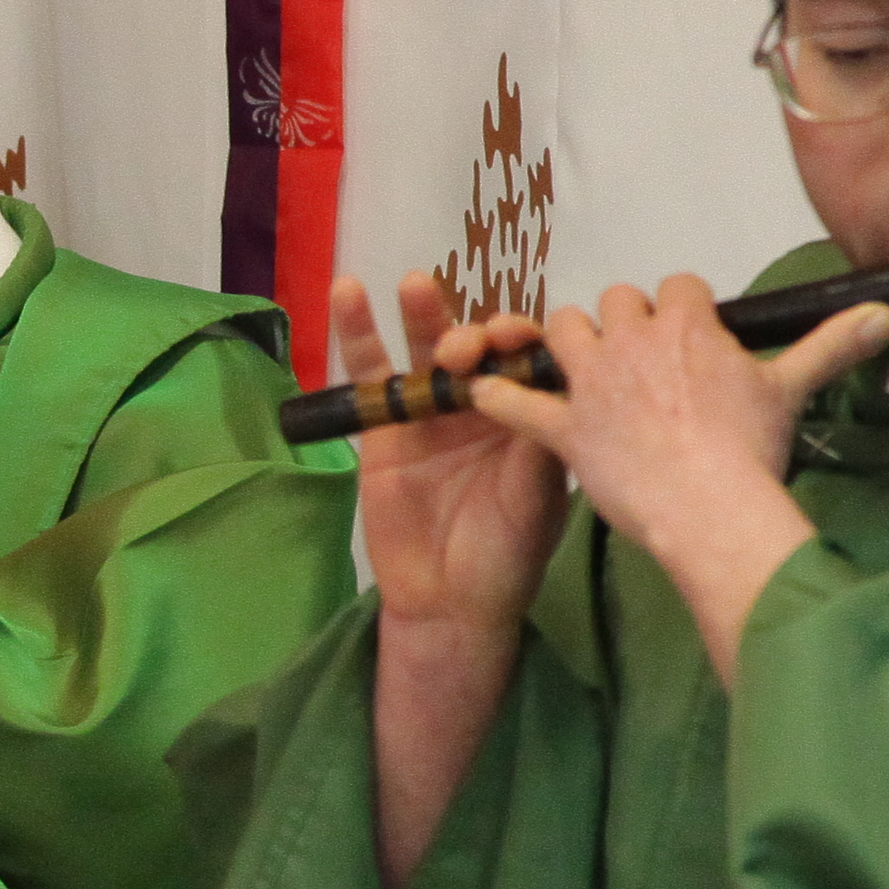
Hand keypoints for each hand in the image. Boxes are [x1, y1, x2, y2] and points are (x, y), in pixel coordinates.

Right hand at [332, 271, 568, 651]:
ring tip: (415, 286)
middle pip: (479, 345)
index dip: (522, 338)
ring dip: (422, 312)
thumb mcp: (536, 500)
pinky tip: (347, 293)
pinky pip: (370, 374)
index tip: (512, 338)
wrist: (448, 602)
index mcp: (528, 416)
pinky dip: (357, 332)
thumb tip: (540, 387)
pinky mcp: (383, 426)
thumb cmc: (506, 555)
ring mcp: (431, 412)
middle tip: (462, 347)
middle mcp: (482, 405)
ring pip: (425, 346)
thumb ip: (535, 444)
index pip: (528, 358)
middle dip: (473, 333)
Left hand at [461, 275, 888, 683]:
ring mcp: (592, 381)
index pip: (677, 288)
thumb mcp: (794, 388)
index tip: (688, 341)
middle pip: (617, 301)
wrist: (712, 504)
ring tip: (579, 369)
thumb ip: (833, 344)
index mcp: (689, 325)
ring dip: (567, 343)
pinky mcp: (563, 428)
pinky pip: (513, 402)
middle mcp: (634, 340)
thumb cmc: (754, 448)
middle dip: (624, 324)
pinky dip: (494, 397)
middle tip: (637, 362)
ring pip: (562, 329)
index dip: (680, 312)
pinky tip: (479, 394)